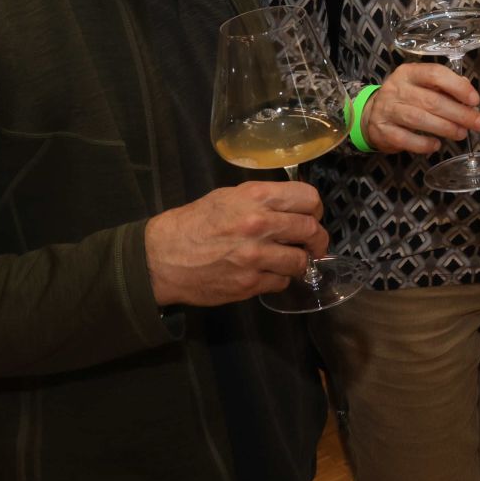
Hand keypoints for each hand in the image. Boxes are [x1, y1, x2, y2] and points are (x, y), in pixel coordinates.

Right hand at [143, 181, 329, 304]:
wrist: (163, 257)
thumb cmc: (194, 222)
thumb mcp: (228, 196)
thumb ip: (262, 199)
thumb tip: (292, 207)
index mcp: (256, 197)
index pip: (308, 198)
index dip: (315, 208)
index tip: (312, 216)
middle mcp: (260, 224)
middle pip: (311, 230)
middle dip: (317, 239)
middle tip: (313, 244)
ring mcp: (256, 256)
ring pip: (301, 261)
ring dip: (300, 262)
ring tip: (290, 260)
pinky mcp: (250, 283)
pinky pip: (282, 282)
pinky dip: (280, 279)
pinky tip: (269, 273)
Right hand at [362, 63, 479, 154]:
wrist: (370, 115)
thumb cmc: (405, 99)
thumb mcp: (421, 86)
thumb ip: (444, 87)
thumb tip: (469, 93)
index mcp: (408, 73)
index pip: (435, 74)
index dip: (457, 87)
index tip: (474, 100)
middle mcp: (396, 88)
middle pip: (431, 100)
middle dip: (459, 113)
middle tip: (478, 123)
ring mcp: (387, 110)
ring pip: (419, 118)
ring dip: (445, 128)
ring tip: (461, 134)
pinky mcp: (383, 131)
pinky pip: (406, 139)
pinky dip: (424, 144)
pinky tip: (436, 145)